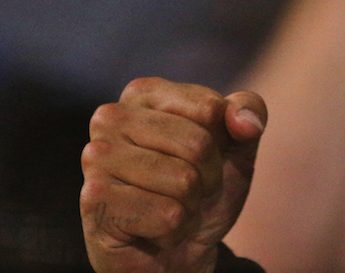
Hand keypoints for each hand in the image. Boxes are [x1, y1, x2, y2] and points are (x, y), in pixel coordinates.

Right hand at [80, 78, 266, 272]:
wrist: (181, 252)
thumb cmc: (202, 189)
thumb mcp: (238, 145)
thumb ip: (249, 112)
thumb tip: (245, 121)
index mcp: (143, 93)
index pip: (210, 108)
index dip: (223, 141)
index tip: (205, 156)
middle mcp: (111, 117)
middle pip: (197, 143)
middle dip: (207, 176)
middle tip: (188, 190)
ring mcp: (97, 158)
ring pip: (183, 180)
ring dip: (190, 206)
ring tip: (169, 208)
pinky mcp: (95, 201)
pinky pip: (167, 215)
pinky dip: (173, 230)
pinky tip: (152, 230)